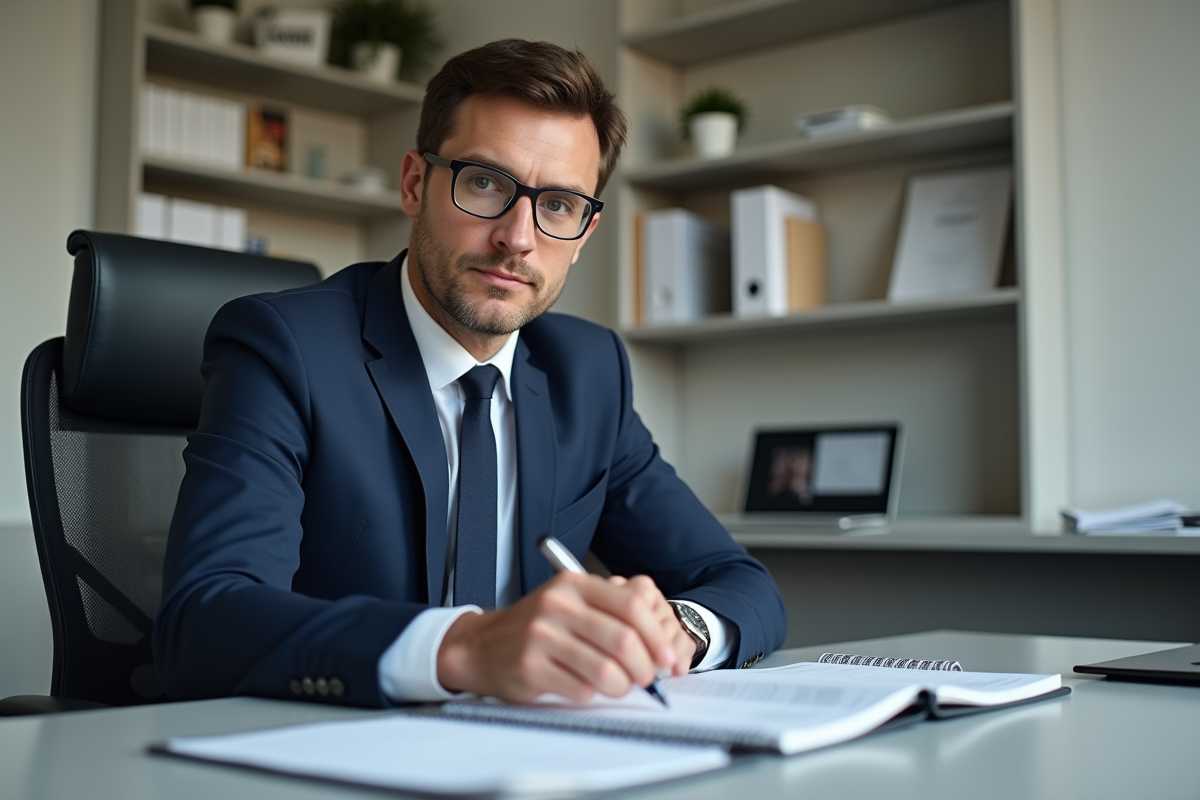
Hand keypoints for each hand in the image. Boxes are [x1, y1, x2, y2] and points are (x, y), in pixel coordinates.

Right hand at [436, 572, 696, 702]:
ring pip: (605, 670)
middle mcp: (557, 605)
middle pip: (623, 640)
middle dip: (644, 667)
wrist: (481, 645)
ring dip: (621, 686)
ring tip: (618, 686)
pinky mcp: (530, 667)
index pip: (631, 605)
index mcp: (573, 585)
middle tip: (646, 678)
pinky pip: (580, 689)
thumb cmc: (536, 627)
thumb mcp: (569, 603)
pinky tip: (585, 687)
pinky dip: (592, 695)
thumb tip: (659, 644)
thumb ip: (610, 612)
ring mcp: (541, 636)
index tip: (667, 656)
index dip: (657, 635)